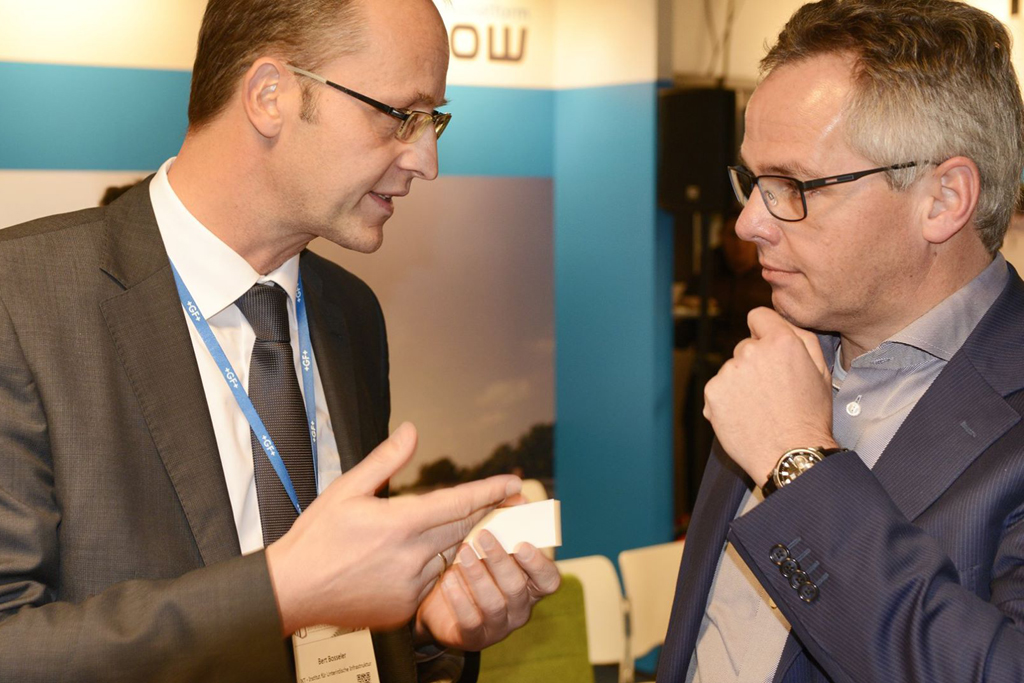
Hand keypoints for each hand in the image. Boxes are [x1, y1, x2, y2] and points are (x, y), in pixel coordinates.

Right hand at [265, 423, 521, 635]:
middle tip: (514, 499)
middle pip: (464, 529)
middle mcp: (411, 557)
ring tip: (485, 522)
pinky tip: (437, 555)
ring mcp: (411, 586)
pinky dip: (439, 565)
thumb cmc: (316, 538)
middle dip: (490, 512)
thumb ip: (385, 460)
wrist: (291, 592)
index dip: (489, 491)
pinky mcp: (405, 608)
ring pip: (452, 556)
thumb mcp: (346, 490)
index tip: (513, 482)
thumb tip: (411, 431)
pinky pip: (434, 582)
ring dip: (465, 539)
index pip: (458, 503)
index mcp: (399, 524)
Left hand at [413, 529, 560, 650]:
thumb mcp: (486, 541)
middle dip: (500, 560)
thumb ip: (503, 519)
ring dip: (478, 576)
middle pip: (517, 587)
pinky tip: (448, 580)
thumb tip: (517, 493)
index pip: (549, 579)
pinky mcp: (474, 637)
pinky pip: (470, 621)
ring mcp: (499, 625)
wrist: (436, 600)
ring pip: (494, 603)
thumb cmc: (469, 563)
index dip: (538, 563)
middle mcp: (520, 607)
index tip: (522, 544)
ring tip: (462, 555)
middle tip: (482, 536)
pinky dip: (459, 599)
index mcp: (531, 584)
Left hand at [703, 307, 837, 485]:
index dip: (764, 331)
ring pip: (732, 370)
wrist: (789, 455)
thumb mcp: (821, 371)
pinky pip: (718, 389)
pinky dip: (727, 401)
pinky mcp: (712, 392)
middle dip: (756, 363)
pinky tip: (744, 416)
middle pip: (746, 347)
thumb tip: (780, 322)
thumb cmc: (809, 416)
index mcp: (780, 341)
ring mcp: (728, 372)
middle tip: (771, 390)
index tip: (768, 347)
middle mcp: (750, 351)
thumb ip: (801, 338)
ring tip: (759, 408)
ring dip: (741, 383)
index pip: (758, 316)